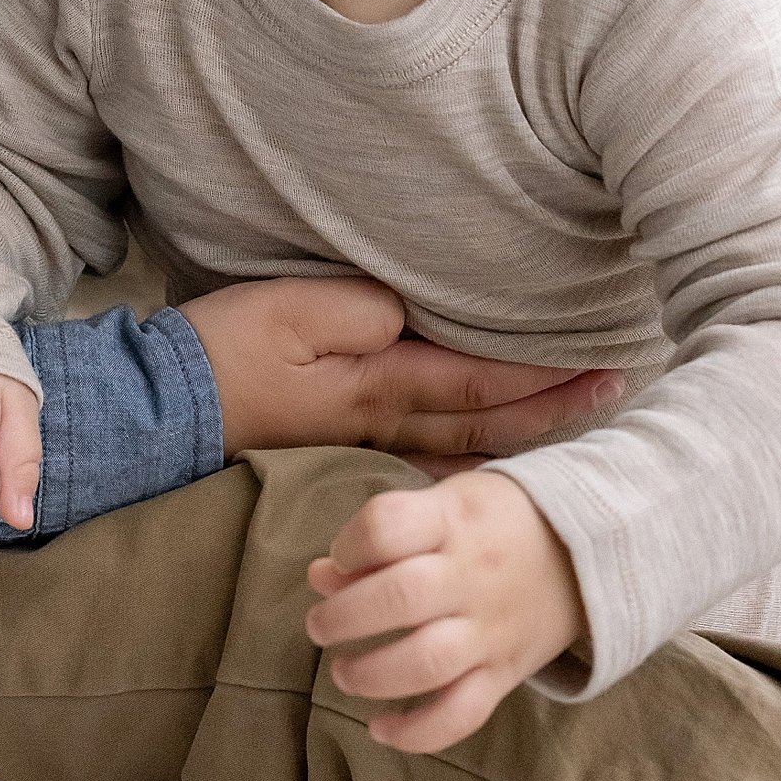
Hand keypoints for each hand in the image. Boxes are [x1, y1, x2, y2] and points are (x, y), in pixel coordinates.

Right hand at [182, 276, 622, 463]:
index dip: (544, 374)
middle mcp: (386, 421)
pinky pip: (428, 462)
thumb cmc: (226, 352)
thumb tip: (409, 314)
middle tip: (615, 394)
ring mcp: (365, 444)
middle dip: (553, 408)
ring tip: (572, 429)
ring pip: (465, 444)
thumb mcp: (293, 309)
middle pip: (488, 419)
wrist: (165, 412)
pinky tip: (492, 470)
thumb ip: (361, 310)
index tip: (601, 367)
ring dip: (522, 435)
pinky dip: (472, 462)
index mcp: (382, 384)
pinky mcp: (341, 450)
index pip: (483, 378)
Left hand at [304, 466, 586, 750]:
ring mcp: (490, 630)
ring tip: (343, 671)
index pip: (389, 526)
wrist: (585, 552)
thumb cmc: (495, 522)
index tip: (339, 558)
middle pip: (401, 597)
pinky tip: (380, 729)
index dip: (350, 543)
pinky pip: (462, 714)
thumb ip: (381, 537)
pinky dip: (417, 732)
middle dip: (345, 617)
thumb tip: (320, 577)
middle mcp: (472, 576)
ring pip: (428, 662)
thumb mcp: (444, 506)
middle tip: (320, 626)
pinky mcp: (504, 674)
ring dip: (372, 674)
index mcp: (454, 522)